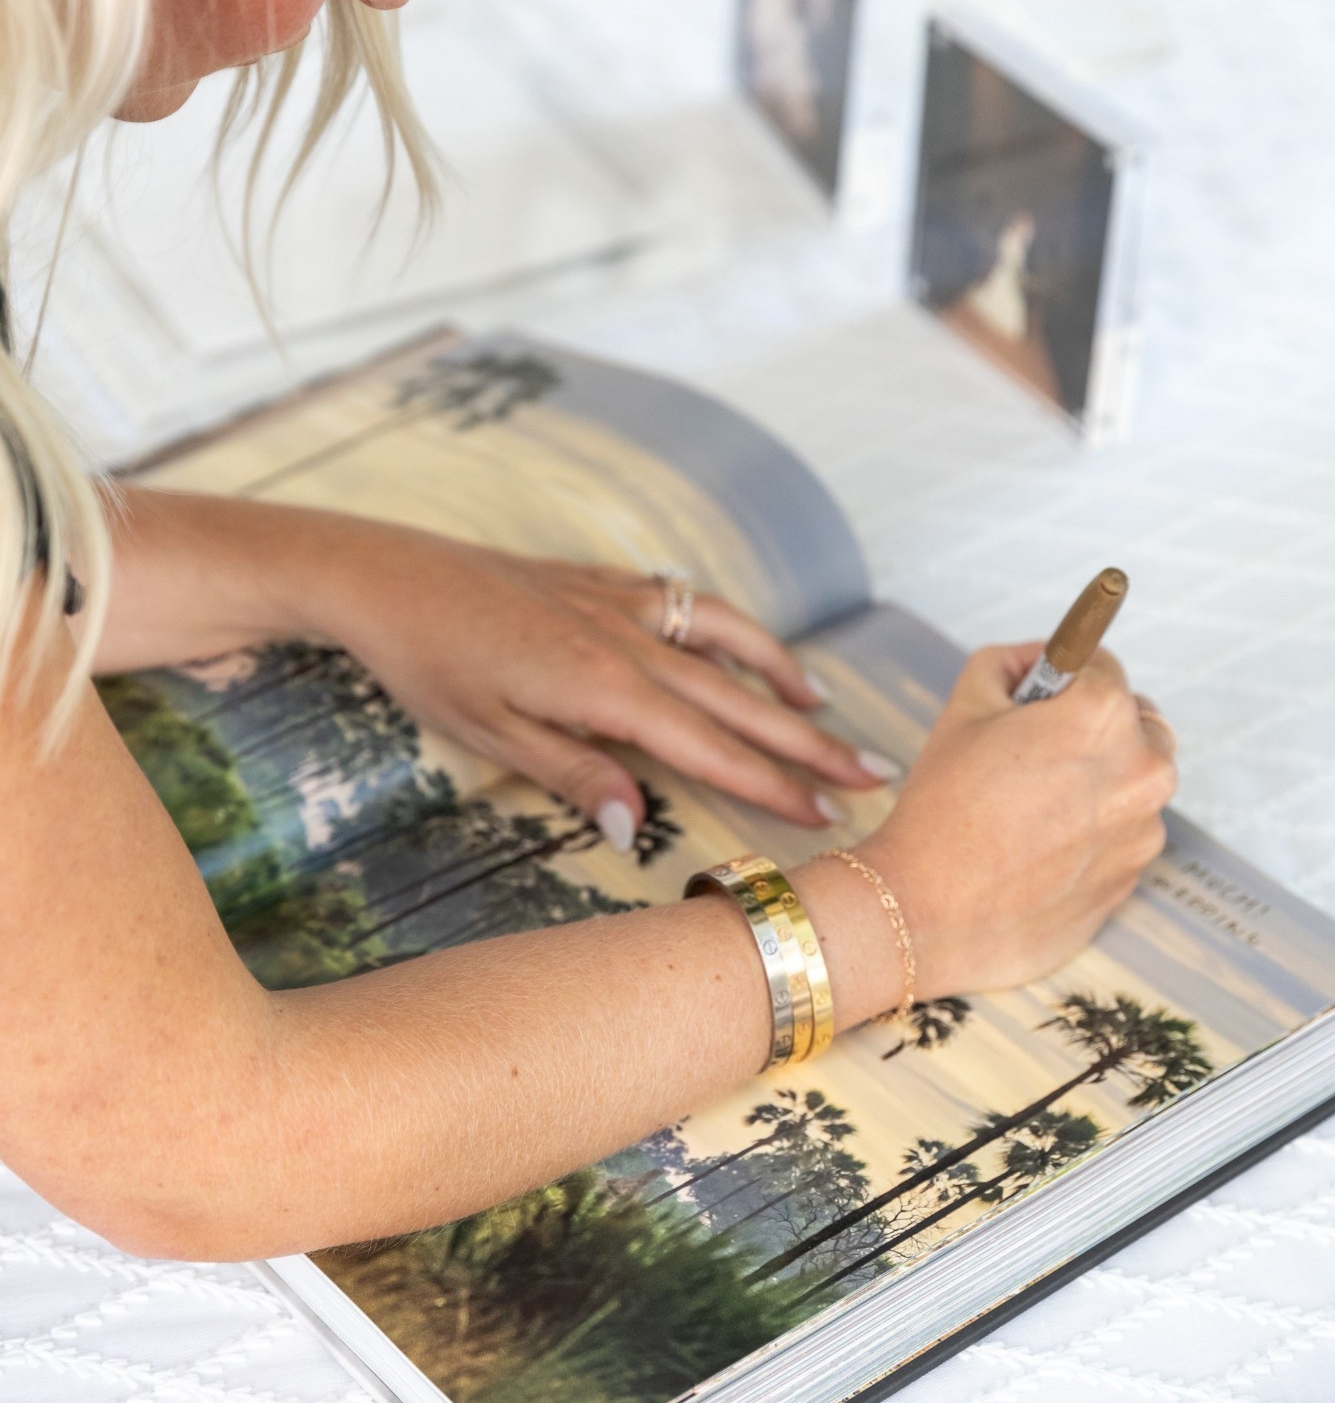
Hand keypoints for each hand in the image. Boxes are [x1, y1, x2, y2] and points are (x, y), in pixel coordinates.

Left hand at [312, 522, 892, 847]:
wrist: (391, 575)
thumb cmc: (433, 663)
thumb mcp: (493, 735)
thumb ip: (575, 776)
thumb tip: (639, 828)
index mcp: (606, 690)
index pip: (711, 749)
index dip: (775, 784)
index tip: (830, 812)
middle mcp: (630, 641)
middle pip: (739, 699)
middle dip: (809, 741)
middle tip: (874, 771)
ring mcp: (621, 604)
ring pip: (727, 641)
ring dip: (783, 676)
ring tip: (828, 709)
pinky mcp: (604, 581)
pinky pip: (690, 603)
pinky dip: (732, 626)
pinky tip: (748, 642)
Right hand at [859, 642, 1177, 1000]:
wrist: (932, 911)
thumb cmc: (945, 810)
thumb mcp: (963, 706)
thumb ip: (1008, 663)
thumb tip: (1035, 660)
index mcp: (1103, 716)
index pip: (1102, 665)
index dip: (1063, 676)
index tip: (1041, 693)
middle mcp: (1141, 770)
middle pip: (1134, 722)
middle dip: (1093, 726)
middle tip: (1035, 749)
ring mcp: (1143, 830)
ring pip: (1131, 781)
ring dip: (1098, 779)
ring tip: (1032, 804)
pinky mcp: (1133, 878)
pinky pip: (1123, 832)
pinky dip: (1094, 829)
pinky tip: (1040, 843)